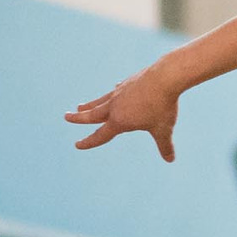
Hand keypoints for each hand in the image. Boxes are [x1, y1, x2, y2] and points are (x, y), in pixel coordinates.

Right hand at [65, 61, 182, 156]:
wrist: (165, 77)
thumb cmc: (163, 106)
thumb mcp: (164, 129)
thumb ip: (164, 146)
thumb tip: (170, 159)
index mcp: (119, 120)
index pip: (100, 135)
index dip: (88, 142)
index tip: (77, 145)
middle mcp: (115, 106)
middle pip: (92, 114)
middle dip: (78, 118)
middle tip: (66, 116)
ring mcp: (120, 92)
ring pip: (101, 100)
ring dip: (89, 105)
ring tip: (80, 106)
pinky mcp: (128, 81)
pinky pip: (117, 90)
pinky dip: (112, 93)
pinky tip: (114, 90)